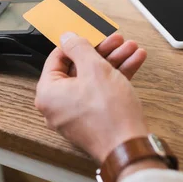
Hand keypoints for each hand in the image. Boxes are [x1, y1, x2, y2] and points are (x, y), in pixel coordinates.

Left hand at [35, 32, 148, 162]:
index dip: (77, 42)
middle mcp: (58, 106)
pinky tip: (134, 62)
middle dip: (103, 51)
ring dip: (114, 61)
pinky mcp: (93, 120)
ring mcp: (76, 115)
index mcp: (48, 93)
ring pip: (94, 79)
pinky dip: (116, 78)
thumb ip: (79, 47)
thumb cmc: (108, 113)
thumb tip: (67, 37)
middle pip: (79, 68)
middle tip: (117, 40)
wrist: (129, 147)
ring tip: (131, 49)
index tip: (92, 34)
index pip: (58, 58)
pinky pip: (101, 93)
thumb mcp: (94, 68)